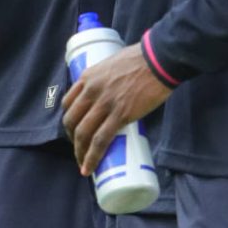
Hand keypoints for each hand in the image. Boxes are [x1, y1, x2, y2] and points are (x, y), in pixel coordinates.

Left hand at [62, 42, 169, 173]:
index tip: (74, 130)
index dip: (69, 120)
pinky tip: (88, 168)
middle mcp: (91, 91)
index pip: (68, 103)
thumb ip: (106, 79)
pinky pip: (100, 140)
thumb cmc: (142, 59)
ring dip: (80, 152)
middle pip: (71, 121)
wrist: (159, 60)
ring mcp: (105, 104)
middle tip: (80, 148)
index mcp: (88, 77)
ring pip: (83, 133)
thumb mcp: (112, 64)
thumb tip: (111, 93)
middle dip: (72, 139)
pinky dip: (92, 157)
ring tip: (83, 164)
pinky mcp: (120, 115)